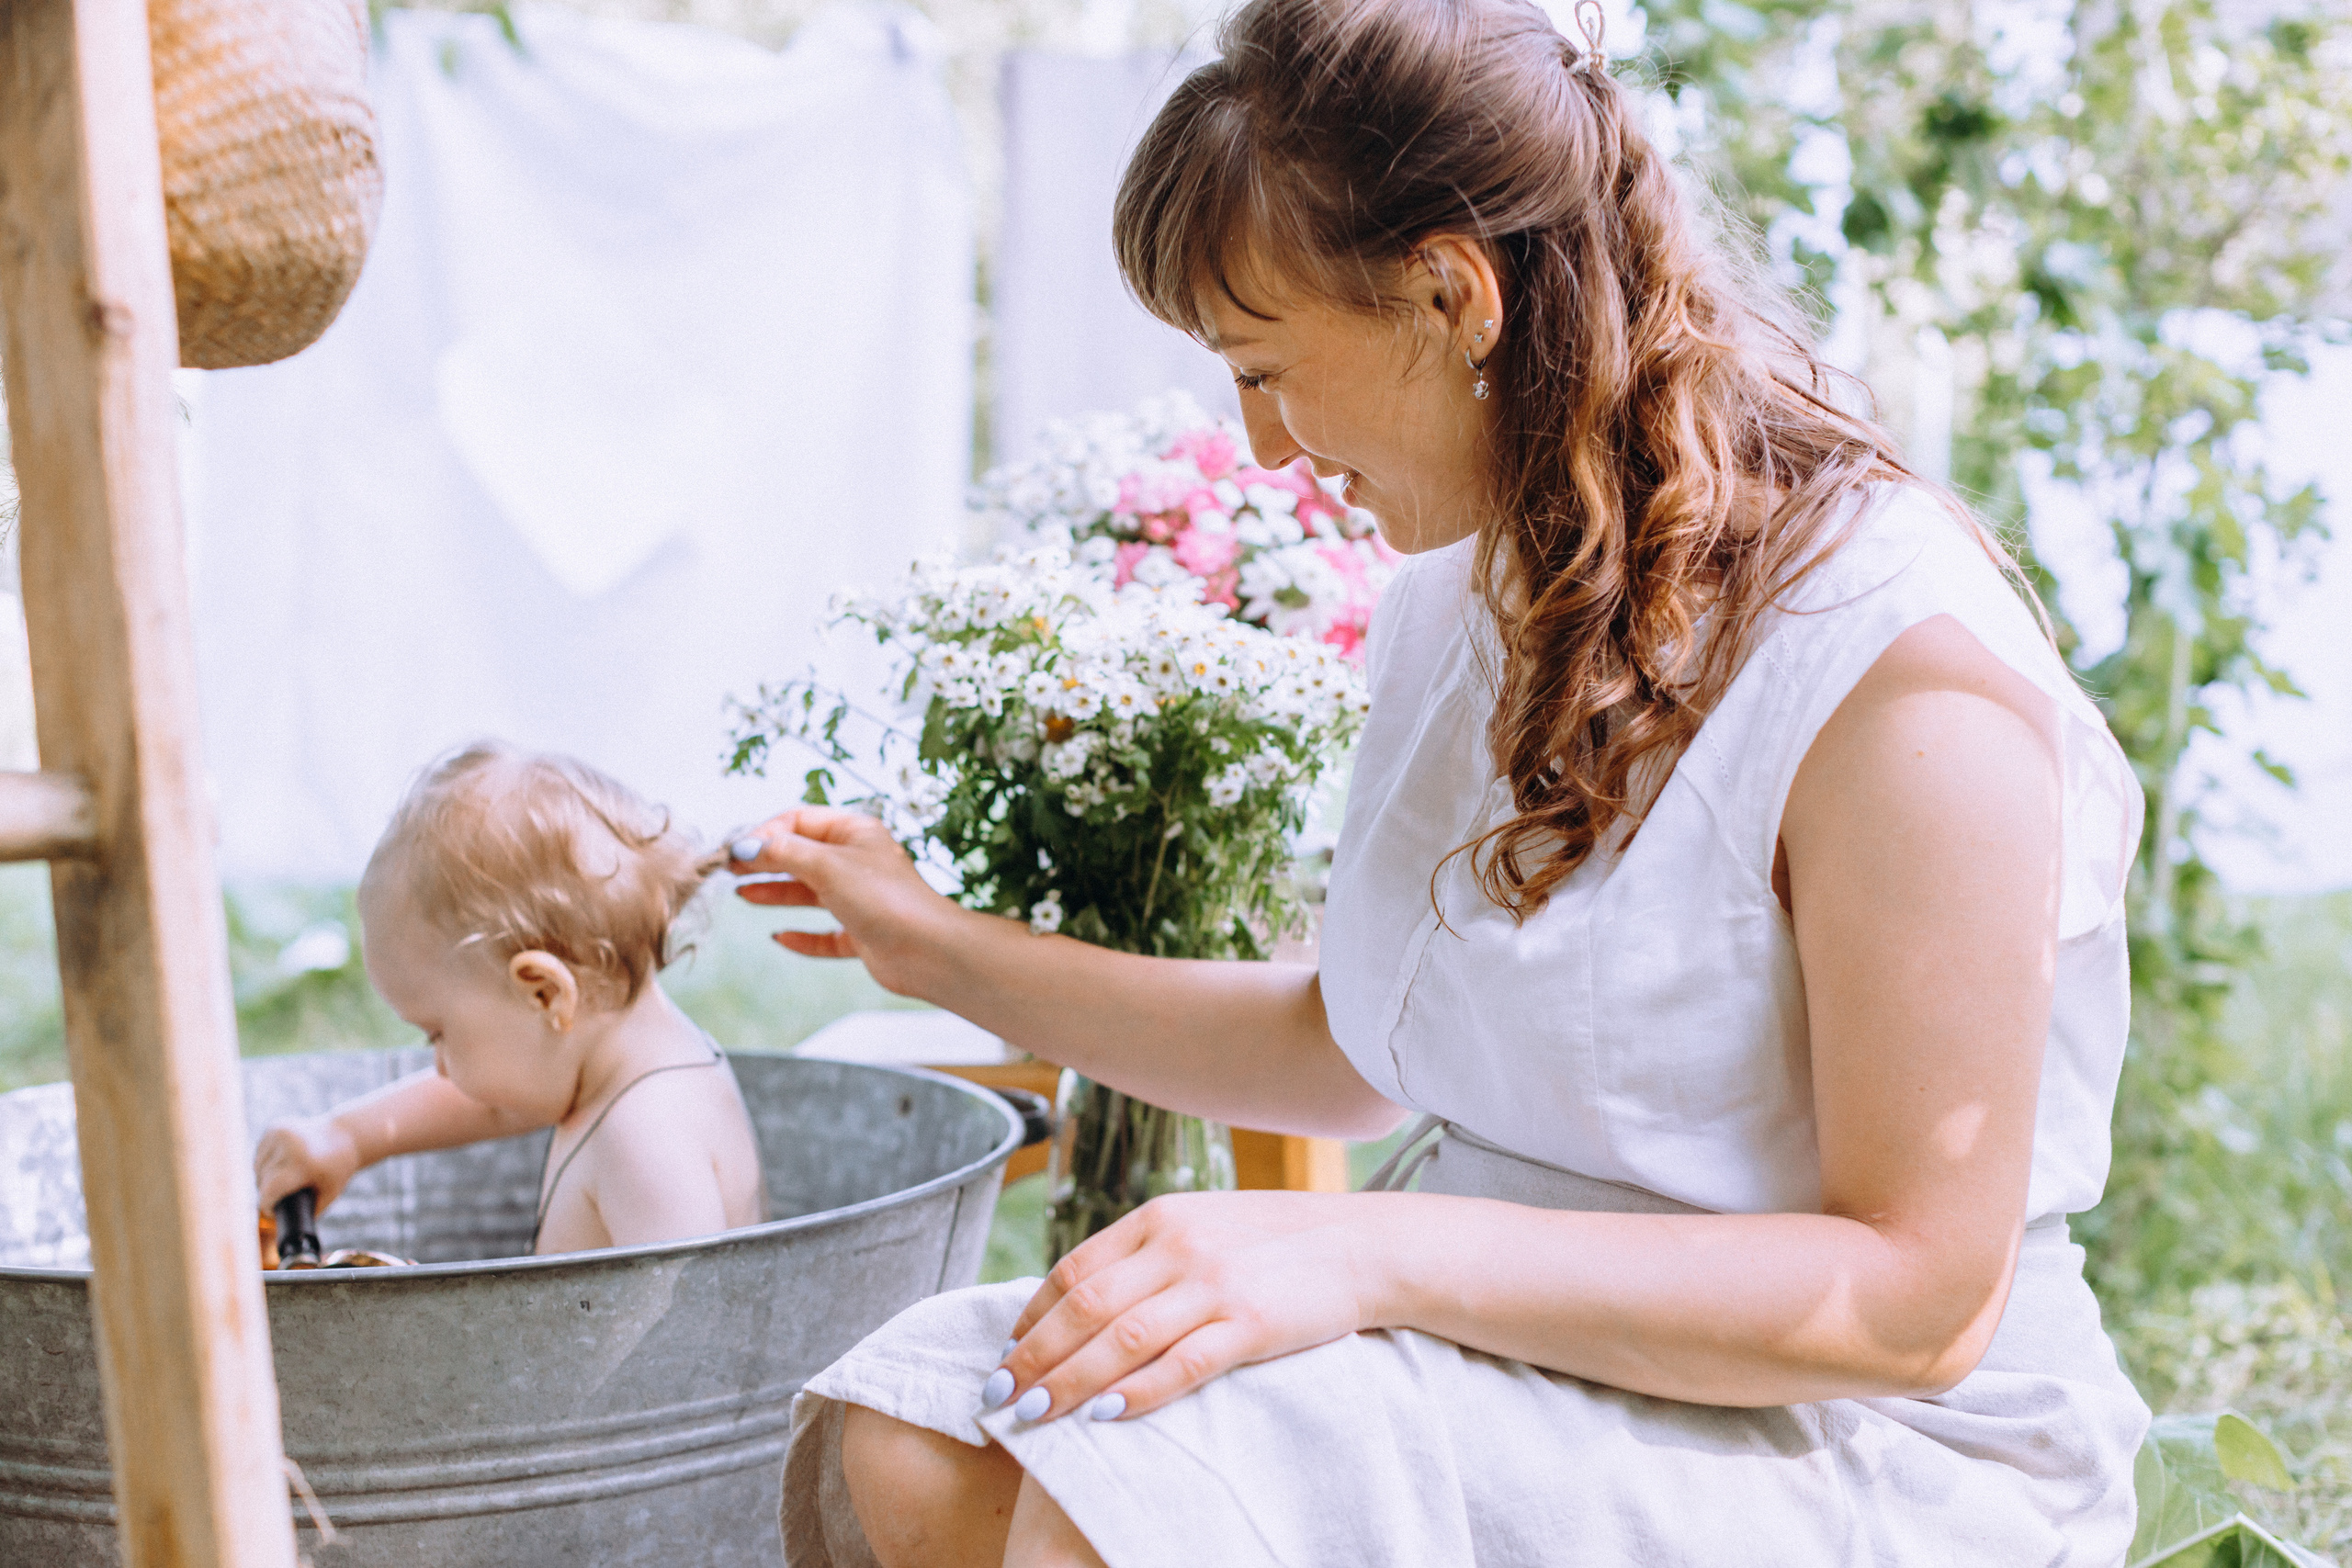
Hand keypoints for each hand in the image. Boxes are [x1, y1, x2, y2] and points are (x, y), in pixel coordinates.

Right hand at [254, 1115, 363, 1212]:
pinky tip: (278, 1163)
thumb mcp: (328, 1194)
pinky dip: (265, 1161)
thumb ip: (308, 1213)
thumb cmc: (338, 1169)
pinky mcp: (275, 1126)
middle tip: (279, 1197)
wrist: (346, 1134)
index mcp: (303, 1163)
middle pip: (262, 1180)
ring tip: (280, 1180)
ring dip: (263, 1176)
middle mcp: (289, 1145)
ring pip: (257, 1166)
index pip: (270, 1191)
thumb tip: (290, 1235)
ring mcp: (280, 1132)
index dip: (267, 1206)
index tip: (271, 1212)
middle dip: (267, 1191)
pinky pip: (260, 1152)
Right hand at [730, 807, 976, 996]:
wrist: (928, 950)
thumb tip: (744, 847)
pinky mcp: (863, 934)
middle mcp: (858, 862)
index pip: (800, 820)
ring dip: (777, 893)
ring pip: (810, 892)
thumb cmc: (885, 898)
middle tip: (729, 870)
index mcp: (856, 832)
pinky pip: (825, 933)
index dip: (766, 833)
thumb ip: (783, 853)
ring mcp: (861, 899)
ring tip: (743, 895)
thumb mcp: (827, 865)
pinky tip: (780, 937)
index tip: (736, 851)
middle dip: (766, 860)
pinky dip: (802, 935)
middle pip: (802, 855)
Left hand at [988, 1191, 1374, 1423]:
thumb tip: (1082, 1303)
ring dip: (1069, 1382)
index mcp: (1159, 1216)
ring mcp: (1215, 1283)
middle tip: (998, 1397)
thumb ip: (1147, 1255)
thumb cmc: (1277, 1242)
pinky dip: (1139, 1392)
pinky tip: (1107, 1415)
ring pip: (1122, 1339)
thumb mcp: (1203, 1225)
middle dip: (1034, 1357)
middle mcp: (1179, 1244)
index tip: (1006, 1355)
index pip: (1075, 1269)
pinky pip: (1183, 1364)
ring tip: (1034, 1415)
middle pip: (1086, 1307)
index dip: (1032, 1317)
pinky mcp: (1252, 1323)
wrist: (1363, 1244)